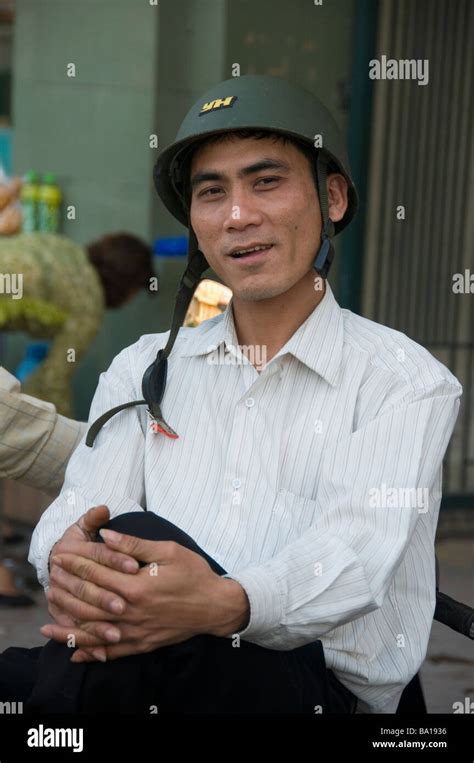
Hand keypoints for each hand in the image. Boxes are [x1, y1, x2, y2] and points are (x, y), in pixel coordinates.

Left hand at [41, 529, 247, 661]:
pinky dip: (91, 653)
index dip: (75, 563)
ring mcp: (136, 631)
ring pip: (94, 632)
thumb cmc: (194, 574)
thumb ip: (134, 545)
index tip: (58, 556)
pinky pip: (111, 652)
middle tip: (48, 583)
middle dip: (66, 591)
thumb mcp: (168, 550)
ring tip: (47, 626)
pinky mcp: (142, 644)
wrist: (216, 606)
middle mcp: (131, 612)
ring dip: (69, 628)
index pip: (96, 573)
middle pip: (89, 602)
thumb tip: (105, 535)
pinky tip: (75, 653)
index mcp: (136, 586)